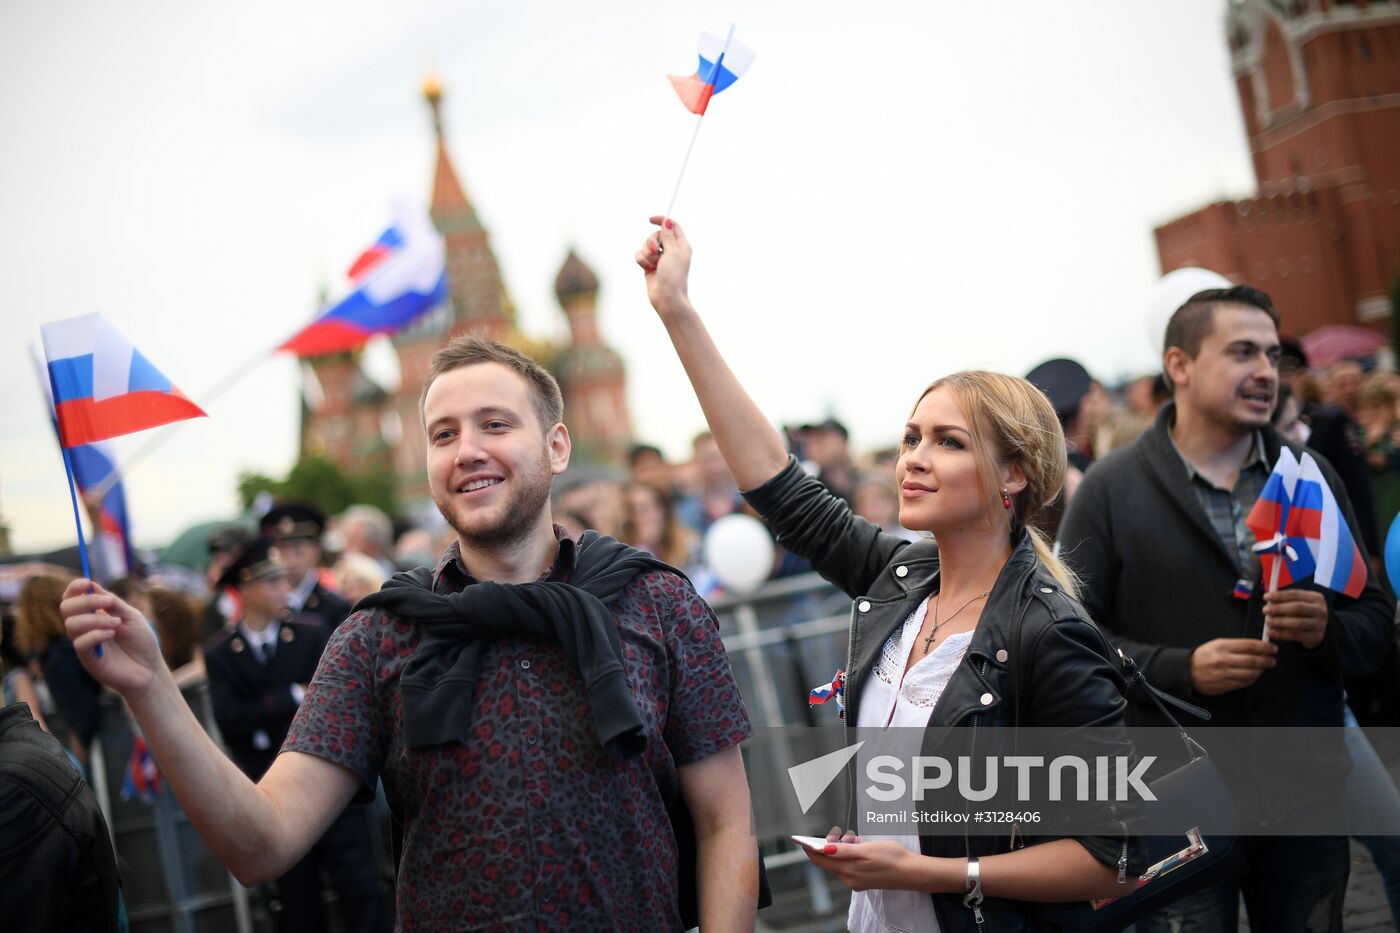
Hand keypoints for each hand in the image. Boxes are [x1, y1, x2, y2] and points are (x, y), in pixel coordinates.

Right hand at [61, 578, 164, 700]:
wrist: (150, 668)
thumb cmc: (141, 642)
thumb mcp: (131, 616)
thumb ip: (114, 603)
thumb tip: (93, 586)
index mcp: (94, 614)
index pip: (73, 598)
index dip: (75, 588)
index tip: (87, 583)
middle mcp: (85, 628)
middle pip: (66, 608)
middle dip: (85, 601)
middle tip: (108, 602)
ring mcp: (85, 643)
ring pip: (71, 625)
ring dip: (95, 619)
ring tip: (117, 623)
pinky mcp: (88, 659)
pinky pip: (79, 643)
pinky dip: (95, 634)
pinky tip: (112, 634)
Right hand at [635, 215, 692, 318]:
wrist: (667, 298)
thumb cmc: (673, 276)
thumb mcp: (672, 252)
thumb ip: (667, 236)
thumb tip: (667, 221)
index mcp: (681, 245)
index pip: (672, 226)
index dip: (662, 220)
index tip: (650, 220)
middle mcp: (671, 250)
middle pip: (656, 234)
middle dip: (651, 241)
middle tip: (654, 251)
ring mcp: (660, 258)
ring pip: (646, 245)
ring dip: (646, 253)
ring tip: (652, 264)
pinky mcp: (650, 266)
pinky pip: (640, 255)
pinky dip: (642, 260)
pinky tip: (647, 268)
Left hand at [803, 827, 927, 892]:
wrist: (911, 872)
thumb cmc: (891, 858)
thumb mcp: (866, 850)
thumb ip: (844, 851)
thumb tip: (825, 849)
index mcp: (847, 870)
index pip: (820, 860)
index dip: (810, 849)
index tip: (802, 840)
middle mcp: (849, 878)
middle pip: (830, 861)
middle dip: (832, 845)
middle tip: (844, 834)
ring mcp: (856, 881)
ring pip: (840, 862)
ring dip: (843, 848)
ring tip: (855, 838)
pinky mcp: (864, 881)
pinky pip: (850, 866)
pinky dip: (851, 855)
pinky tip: (860, 847)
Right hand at [1189, 637, 1277, 694]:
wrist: (1187, 670)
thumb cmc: (1204, 656)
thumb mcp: (1217, 644)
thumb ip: (1237, 645)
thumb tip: (1257, 647)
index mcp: (1222, 646)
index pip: (1250, 645)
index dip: (1265, 647)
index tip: (1273, 648)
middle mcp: (1224, 660)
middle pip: (1253, 660)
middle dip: (1267, 660)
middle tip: (1272, 660)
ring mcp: (1224, 674)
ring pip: (1251, 674)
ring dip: (1261, 671)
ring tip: (1263, 668)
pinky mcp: (1224, 685)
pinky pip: (1244, 683)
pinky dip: (1252, 679)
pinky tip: (1253, 675)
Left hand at [1264, 589, 1327, 648]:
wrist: (1318, 629)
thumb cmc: (1304, 613)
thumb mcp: (1299, 603)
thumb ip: (1285, 600)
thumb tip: (1268, 599)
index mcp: (1316, 598)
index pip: (1296, 594)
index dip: (1279, 595)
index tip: (1265, 597)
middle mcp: (1320, 610)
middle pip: (1298, 608)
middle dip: (1279, 608)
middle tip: (1265, 610)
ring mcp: (1320, 624)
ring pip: (1298, 623)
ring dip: (1280, 622)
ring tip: (1268, 621)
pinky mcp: (1316, 637)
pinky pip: (1296, 636)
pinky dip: (1281, 634)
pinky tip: (1270, 633)